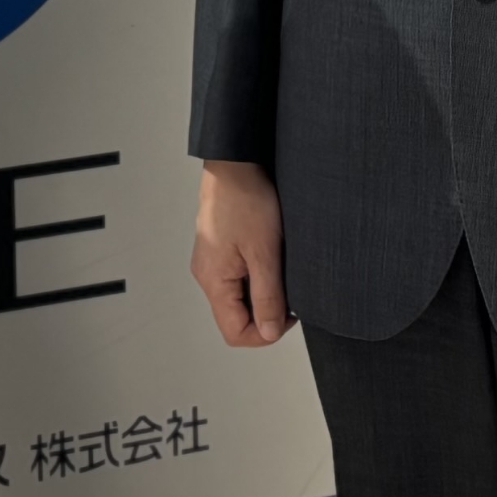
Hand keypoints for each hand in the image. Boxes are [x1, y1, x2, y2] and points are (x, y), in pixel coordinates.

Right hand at [191, 160, 292, 347]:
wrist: (236, 163)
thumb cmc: (246, 200)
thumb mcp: (265, 254)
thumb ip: (267, 297)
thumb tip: (270, 332)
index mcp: (213, 280)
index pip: (235, 332)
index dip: (265, 333)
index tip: (288, 314)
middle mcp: (207, 275)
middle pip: (236, 317)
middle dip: (266, 310)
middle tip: (288, 287)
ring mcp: (212, 262)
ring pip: (239, 297)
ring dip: (263, 290)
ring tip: (278, 266)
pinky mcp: (220, 249)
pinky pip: (238, 277)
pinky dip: (257, 274)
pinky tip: (269, 254)